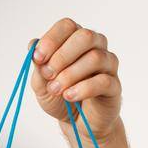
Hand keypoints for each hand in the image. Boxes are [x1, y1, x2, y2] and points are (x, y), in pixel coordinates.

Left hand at [28, 18, 122, 138]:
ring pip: (95, 58)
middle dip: (62, 56)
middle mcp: (95, 47)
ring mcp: (108, 65)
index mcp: (75, 40)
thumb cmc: (59, 96)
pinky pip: (103, 81)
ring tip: (56, 89)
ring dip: (69, 75)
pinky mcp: (114, 85)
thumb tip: (33, 44)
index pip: (67, 26)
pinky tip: (69, 96)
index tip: (38, 58)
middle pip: (85, 37)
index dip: (51, 39)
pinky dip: (83, 88)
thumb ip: (38, 65)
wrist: (75, 122)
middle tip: (48, 74)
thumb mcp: (41, 82)